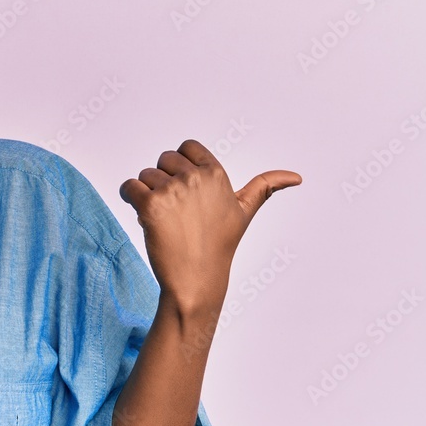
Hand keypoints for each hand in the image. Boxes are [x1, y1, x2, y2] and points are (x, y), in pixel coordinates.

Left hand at [118, 139, 300, 314]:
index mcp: (216, 173)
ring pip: (145, 175)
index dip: (181, 166)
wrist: (196, 278)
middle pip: (163, 160)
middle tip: (177, 210)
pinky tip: (145, 217)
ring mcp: (173, 190)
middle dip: (164, 181)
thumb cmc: (219, 245)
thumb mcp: (245, 212)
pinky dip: (130, 198)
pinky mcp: (151, 204)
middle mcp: (195, 177)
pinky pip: (129, 186)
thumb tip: (296, 177)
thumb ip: (265, 187)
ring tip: (166, 219)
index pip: (187, 147)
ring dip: (148, 194)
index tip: (188, 191)